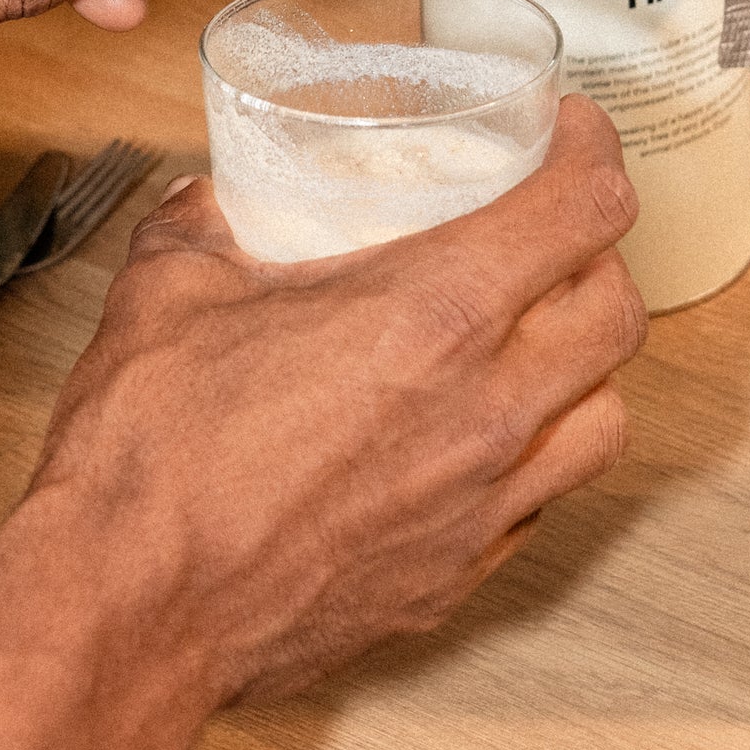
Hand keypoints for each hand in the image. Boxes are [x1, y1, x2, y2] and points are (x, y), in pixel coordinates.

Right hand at [28, 94, 647, 704]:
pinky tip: (470, 440)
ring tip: (529, 344)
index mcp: (432, 314)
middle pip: (619, 312)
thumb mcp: (168, 287)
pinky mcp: (457, 576)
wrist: (130, 610)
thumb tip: (213, 202)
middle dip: (597, 256)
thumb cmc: (152, 457)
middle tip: (547, 235)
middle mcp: (484, 410)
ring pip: (606, 417)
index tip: (571, 138)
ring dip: (583, 367)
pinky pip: (541, 502)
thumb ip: (205, 224)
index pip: (584, 211)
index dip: (593, 154)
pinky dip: (531, 457)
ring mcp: (481, 504)